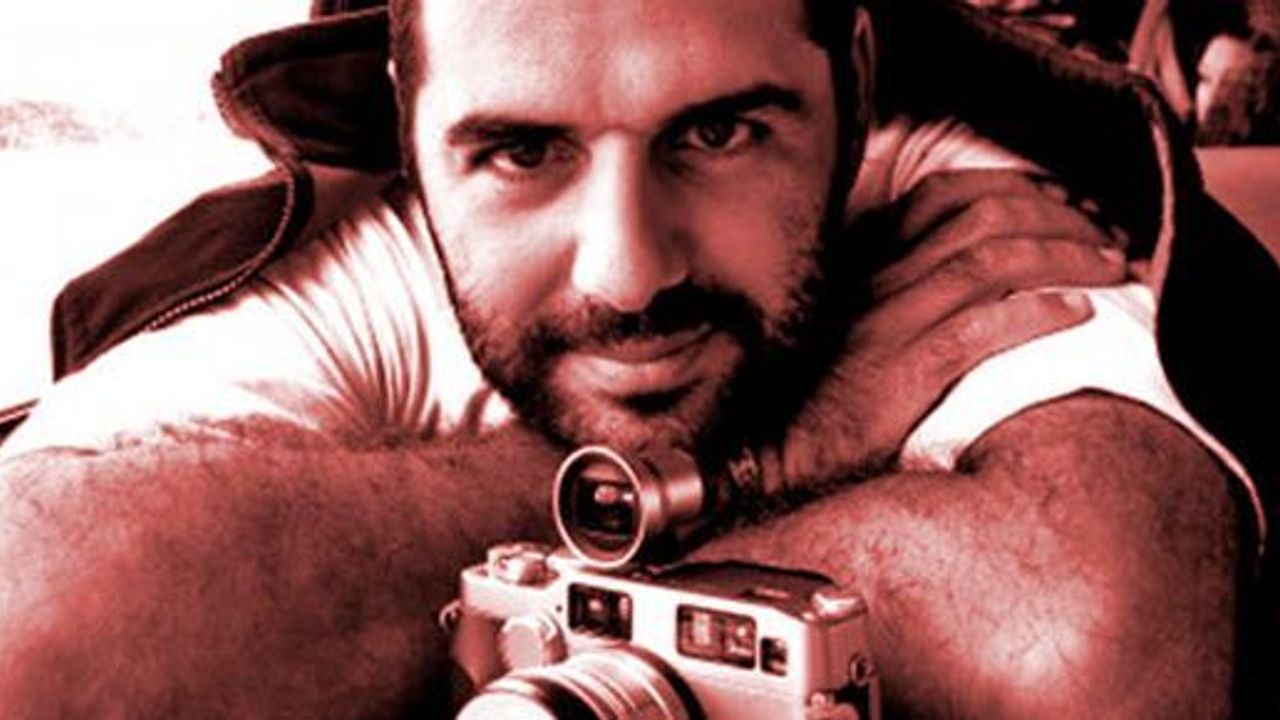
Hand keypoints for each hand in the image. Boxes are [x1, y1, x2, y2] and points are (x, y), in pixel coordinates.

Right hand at [779, 169, 1129, 485]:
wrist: (779, 455)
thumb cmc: (826, 399)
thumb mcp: (858, 328)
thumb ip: (903, 293)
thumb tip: (976, 275)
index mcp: (871, 264)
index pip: (947, 195)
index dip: (1017, 190)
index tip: (1064, 207)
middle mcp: (880, 282)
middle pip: (982, 218)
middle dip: (1058, 218)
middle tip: (1107, 241)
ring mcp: (888, 324)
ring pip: (989, 262)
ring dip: (1063, 256)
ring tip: (1110, 269)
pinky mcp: (900, 373)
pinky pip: (978, 328)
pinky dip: (1036, 312)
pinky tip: (1077, 313)